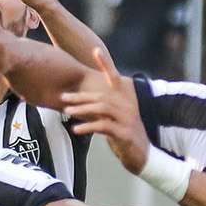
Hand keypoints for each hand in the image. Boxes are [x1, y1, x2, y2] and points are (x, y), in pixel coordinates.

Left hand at [61, 50, 148, 171]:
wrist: (142, 155)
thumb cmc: (124, 135)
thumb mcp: (114, 119)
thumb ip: (102, 109)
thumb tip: (81, 103)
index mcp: (125, 99)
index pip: (115, 77)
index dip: (106, 64)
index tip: (96, 50)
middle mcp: (128, 105)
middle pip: (101, 95)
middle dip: (80, 96)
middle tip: (64, 97)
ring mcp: (128, 118)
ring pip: (102, 108)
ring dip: (82, 109)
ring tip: (67, 111)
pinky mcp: (125, 132)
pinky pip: (104, 126)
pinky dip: (88, 126)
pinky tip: (76, 129)